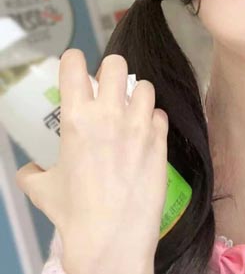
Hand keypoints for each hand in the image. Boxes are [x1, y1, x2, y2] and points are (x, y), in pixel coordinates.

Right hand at [15, 49, 168, 273]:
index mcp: (76, 118)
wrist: (112, 240)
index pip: (74, 65)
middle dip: (110, 72)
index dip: (73, 60)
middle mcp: (109, 113)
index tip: (75, 66)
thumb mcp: (44, 191)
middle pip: (117, 64)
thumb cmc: (73, 213)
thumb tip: (28, 170)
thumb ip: (33, 173)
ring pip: (145, 86)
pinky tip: (147, 135)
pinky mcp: (160, 140)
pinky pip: (160, 114)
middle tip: (107, 90)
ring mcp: (139, 125)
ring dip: (136, 96)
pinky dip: (153, 121)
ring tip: (131, 112)